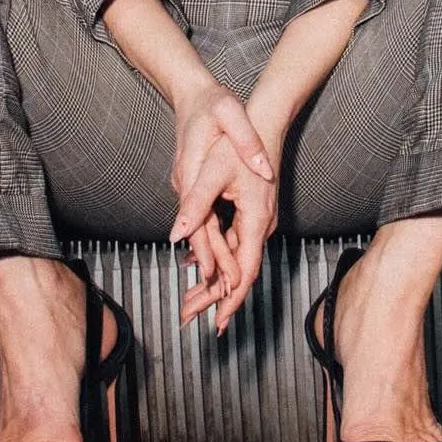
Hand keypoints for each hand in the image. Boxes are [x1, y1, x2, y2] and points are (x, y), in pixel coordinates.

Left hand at [169, 82, 278, 334]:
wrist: (264, 117)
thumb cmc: (238, 140)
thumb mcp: (212, 171)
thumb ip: (195, 205)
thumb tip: (176, 235)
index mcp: (255, 217)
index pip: (246, 270)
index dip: (230, 298)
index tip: (218, 323)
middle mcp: (261, 222)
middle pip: (241, 271)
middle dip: (215, 297)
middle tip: (188, 317)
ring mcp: (259, 218)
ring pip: (237, 259)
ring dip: (215, 281)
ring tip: (189, 300)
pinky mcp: (252, 212)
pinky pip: (236, 244)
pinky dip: (219, 260)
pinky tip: (200, 269)